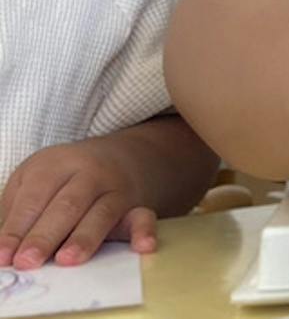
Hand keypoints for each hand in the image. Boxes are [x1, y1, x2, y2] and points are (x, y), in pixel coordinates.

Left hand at [0, 138, 158, 267]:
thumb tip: (2, 251)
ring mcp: (115, 188)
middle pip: (66, 205)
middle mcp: (88, 172)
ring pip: (101, 213)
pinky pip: (144, 216)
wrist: (119, 157)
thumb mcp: (33, 181)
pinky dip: (144, 231)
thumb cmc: (63, 179)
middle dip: (45, 235)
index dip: (15, 230)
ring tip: (66, 260)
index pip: (33, 200)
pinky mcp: (137, 205)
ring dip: (84, 237)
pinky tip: (143, 246)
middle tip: (27, 261)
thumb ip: (16, 214)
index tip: (4, 257)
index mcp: (54, 164)